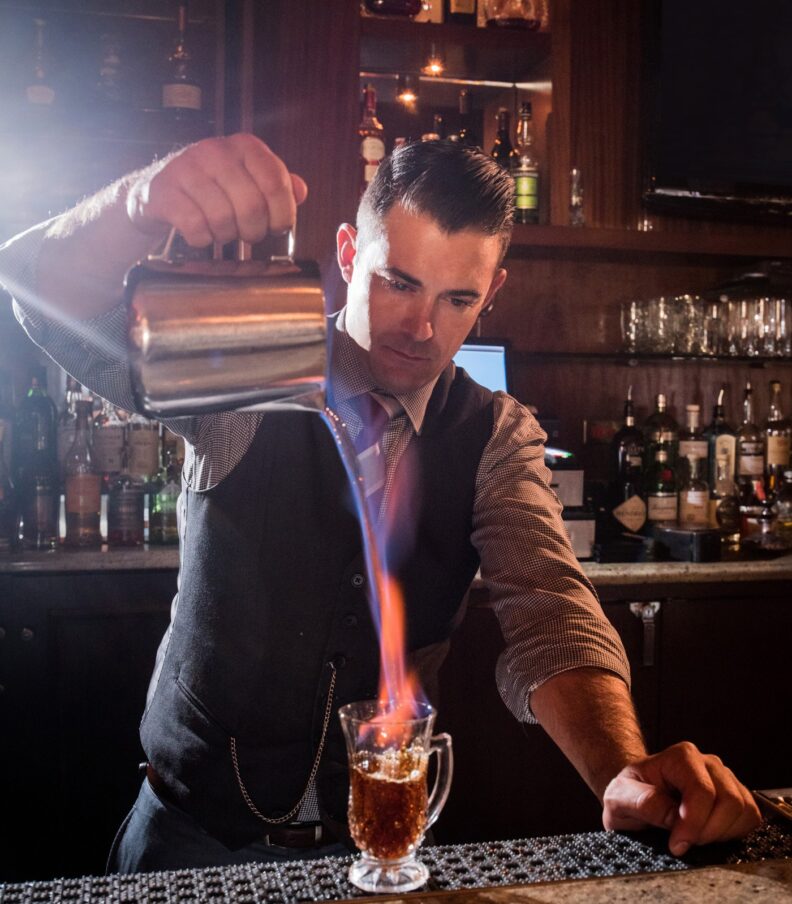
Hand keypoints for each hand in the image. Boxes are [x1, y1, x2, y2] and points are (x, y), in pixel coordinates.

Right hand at [125, 133, 307, 246]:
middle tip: (248, 234)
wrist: (161, 192)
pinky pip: (195, 226)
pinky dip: (202, 239)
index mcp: (244, 147)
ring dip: (227, 235)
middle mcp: (216, 150)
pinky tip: (201, 234)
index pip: (276, 183)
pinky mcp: (163, 190)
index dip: (282, 214)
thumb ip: (277, 185)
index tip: (277, 227)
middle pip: (251, 205)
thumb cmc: (214, 190)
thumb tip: (301, 191)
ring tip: (222, 231)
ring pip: (223, 218)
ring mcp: (187, 168)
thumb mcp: (250, 181)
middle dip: (254, 230)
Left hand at [602, 741, 761, 855]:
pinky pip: (751, 816)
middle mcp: (707, 762)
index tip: (676, 844)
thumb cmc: (628, 794)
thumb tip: (673, 815)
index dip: (693, 823)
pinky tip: (710, 834)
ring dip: (722, 833)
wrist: (635, 796)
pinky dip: (734, 832)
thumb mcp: (618, 797)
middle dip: (709, 830)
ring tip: (695, 837)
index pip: (702, 791)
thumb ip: (640, 801)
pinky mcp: (736, 795)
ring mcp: (724, 778)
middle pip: (729, 800)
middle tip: (686, 842)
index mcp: (680, 756)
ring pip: (744, 809)